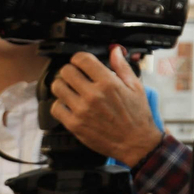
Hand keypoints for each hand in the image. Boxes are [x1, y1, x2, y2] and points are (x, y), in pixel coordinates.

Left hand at [51, 46, 164, 165]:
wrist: (136, 142)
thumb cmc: (137, 116)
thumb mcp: (135, 87)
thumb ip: (122, 67)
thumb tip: (114, 51)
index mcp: (108, 83)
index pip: (81, 59)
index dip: (79, 58)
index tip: (81, 63)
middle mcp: (93, 95)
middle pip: (66, 71)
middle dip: (70, 71)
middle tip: (76, 76)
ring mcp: (81, 110)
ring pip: (57, 87)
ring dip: (62, 86)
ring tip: (70, 90)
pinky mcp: (74, 124)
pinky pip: (55, 107)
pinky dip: (60, 104)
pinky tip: (69, 104)